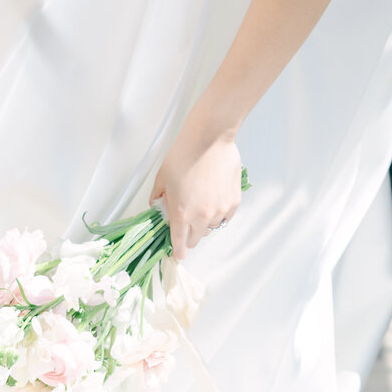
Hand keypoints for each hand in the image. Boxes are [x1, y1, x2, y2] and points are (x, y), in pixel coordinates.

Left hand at [151, 130, 242, 259]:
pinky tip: (214, 199)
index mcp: (181, 214)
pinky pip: (225, 217)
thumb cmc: (185, 154)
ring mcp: (220, 210)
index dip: (178, 251)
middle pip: (196, 239)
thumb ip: (158, 198)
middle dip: (189, 234)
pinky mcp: (233, 201)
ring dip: (204, 222)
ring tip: (201, 202)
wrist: (209, 139)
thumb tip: (158, 207)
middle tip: (186, 219)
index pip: (179, 245)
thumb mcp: (162, 178)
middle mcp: (202, 217)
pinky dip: (219, 213)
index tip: (178, 253)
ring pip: (211, 228)